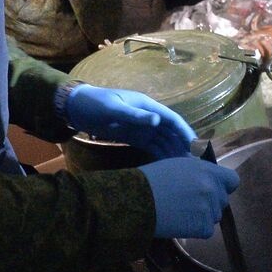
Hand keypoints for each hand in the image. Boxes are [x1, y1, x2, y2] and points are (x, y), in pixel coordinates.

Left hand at [63, 83, 194, 158]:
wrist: (76, 108)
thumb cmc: (95, 103)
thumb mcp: (113, 108)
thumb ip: (134, 115)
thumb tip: (156, 121)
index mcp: (147, 106)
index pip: (172, 119)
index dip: (184, 132)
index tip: (195, 146)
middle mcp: (148, 117)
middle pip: (171, 132)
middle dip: (183, 145)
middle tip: (194, 162)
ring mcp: (141, 128)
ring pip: (163, 141)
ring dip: (174, 152)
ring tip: (185, 168)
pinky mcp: (133, 137)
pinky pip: (152, 147)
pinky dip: (161, 156)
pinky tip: (167, 167)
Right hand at [138, 157, 239, 238]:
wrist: (138, 200)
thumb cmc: (154, 180)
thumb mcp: (180, 166)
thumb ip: (200, 173)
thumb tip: (208, 179)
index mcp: (208, 171)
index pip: (232, 181)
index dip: (224, 187)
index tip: (214, 190)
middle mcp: (213, 189)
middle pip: (222, 201)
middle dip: (210, 204)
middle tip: (188, 204)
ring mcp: (209, 208)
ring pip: (214, 217)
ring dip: (202, 217)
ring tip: (180, 212)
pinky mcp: (203, 227)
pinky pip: (206, 231)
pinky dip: (195, 230)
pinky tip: (179, 222)